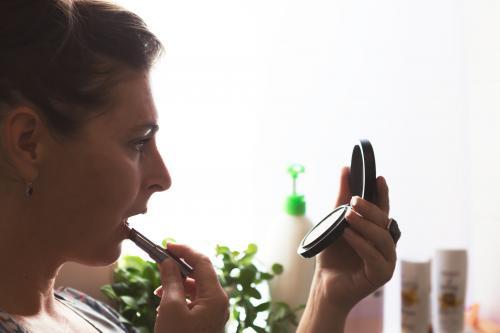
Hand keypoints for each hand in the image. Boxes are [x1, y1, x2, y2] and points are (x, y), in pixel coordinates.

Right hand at [154, 243, 228, 332]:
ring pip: (195, 289)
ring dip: (176, 285)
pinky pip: (194, 302)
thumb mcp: (171, 308)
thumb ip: (171, 281)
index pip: (203, 262)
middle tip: (159, 264)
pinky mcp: (206, 322)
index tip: (167, 246)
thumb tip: (168, 261)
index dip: (184, 251)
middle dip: (178, 269)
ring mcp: (213, 314)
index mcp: (216, 296)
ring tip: (158, 291)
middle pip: (199, 275)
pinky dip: (179, 299)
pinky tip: (164, 305)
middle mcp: (218, 303)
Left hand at [316, 166, 395, 312]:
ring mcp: (386, 260)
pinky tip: (347, 234)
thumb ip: (340, 198)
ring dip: (365, 225)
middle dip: (370, 208)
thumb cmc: (332, 254)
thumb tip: (345, 169)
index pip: (383, 209)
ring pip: (382, 238)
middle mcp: (385, 244)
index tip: (378, 178)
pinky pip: (374, 256)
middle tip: (353, 200)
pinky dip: (360, 243)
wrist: (325, 283)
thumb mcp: (333, 222)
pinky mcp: (381, 274)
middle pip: (384, 222)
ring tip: (348, 216)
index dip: (382, 194)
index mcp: (376, 232)